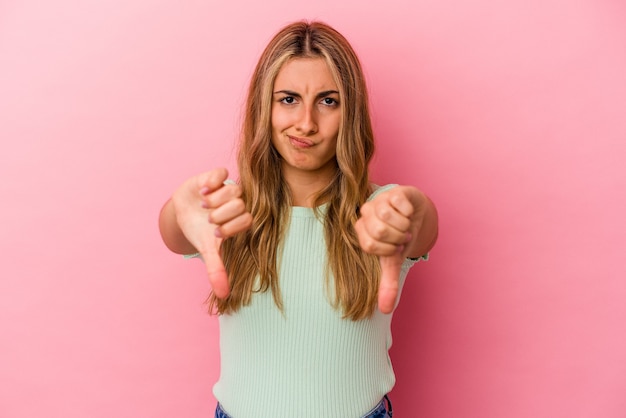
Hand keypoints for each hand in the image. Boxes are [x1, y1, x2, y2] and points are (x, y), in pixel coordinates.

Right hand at [172, 168, 251, 297]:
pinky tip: (201, 192)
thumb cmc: (201, 231)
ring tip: (203, 205)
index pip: (248, 220)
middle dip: (220, 215)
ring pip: (233, 190)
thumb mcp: (208, 250)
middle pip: (240, 205)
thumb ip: (217, 270)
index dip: (231, 228)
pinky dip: (210, 182)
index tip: (216, 233)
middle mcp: (237, 203)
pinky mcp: (215, 176)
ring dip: (214, 200)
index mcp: (240, 220)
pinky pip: (221, 173)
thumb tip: (224, 295)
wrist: (184, 212)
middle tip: (208, 218)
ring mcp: (227, 188)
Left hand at [354, 186, 428, 313]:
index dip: (387, 250)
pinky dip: (409, 213)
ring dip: (404, 225)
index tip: (395, 248)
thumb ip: (388, 283)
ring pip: (387, 215)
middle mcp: (365, 213)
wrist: (415, 215)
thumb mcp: (393, 261)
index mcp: (362, 231)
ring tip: (406, 226)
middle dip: (397, 238)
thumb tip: (386, 310)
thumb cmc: (399, 237)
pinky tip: (409, 213)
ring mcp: (378, 200)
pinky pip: (400, 203)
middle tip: (402, 237)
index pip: (369, 245)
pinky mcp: (393, 191)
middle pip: (378, 230)